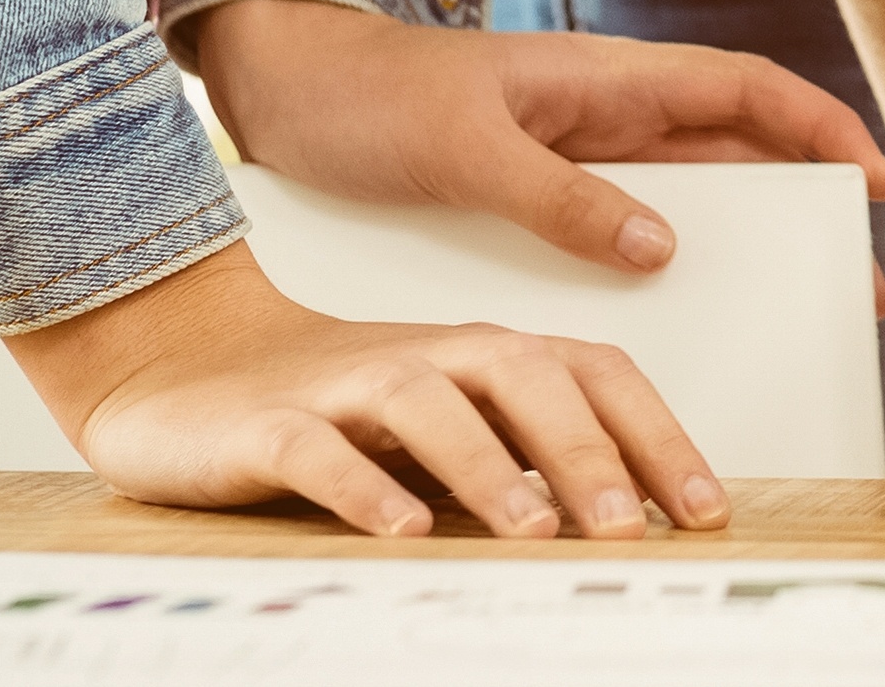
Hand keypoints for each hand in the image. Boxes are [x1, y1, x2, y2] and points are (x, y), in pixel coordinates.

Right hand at [9, 238, 723, 537]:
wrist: (182, 364)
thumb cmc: (337, 404)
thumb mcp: (446, 427)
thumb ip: (524, 459)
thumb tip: (631, 523)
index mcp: (485, 354)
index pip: (594, 373)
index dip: (656, 437)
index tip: (703, 511)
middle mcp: (429, 356)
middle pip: (526, 377)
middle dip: (586, 452)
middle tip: (629, 528)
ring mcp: (346, 385)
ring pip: (428, 402)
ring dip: (488, 465)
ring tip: (532, 530)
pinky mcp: (269, 424)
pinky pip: (320, 450)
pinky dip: (365, 485)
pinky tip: (403, 529)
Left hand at [189, 0, 884, 308]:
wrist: (284, 93)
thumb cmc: (370, 100)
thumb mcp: (462, 149)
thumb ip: (559, 197)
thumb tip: (663, 246)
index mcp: (606, 77)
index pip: (744, 90)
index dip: (820, 126)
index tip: (874, 182)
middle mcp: (606, 114)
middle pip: (737, 152)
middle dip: (805, 207)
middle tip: (853, 287)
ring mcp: (575, 155)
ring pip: (688, 197)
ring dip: (745, 245)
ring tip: (789, 316)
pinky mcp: (537, 196)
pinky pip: (623, 232)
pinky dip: (668, 268)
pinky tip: (675, 324)